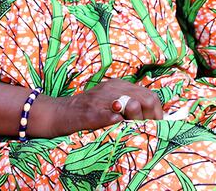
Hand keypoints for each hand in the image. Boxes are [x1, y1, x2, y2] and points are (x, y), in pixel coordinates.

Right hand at [30, 79, 162, 137]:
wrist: (58, 113)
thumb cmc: (86, 111)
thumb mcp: (109, 101)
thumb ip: (128, 104)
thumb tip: (152, 116)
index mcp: (119, 85)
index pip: (150, 95)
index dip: (157, 113)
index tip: (154, 126)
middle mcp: (112, 88)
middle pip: (146, 99)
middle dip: (150, 118)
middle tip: (145, 131)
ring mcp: (101, 99)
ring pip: (132, 105)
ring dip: (136, 122)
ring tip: (131, 131)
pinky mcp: (91, 113)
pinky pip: (113, 117)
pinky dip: (120, 126)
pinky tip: (118, 131)